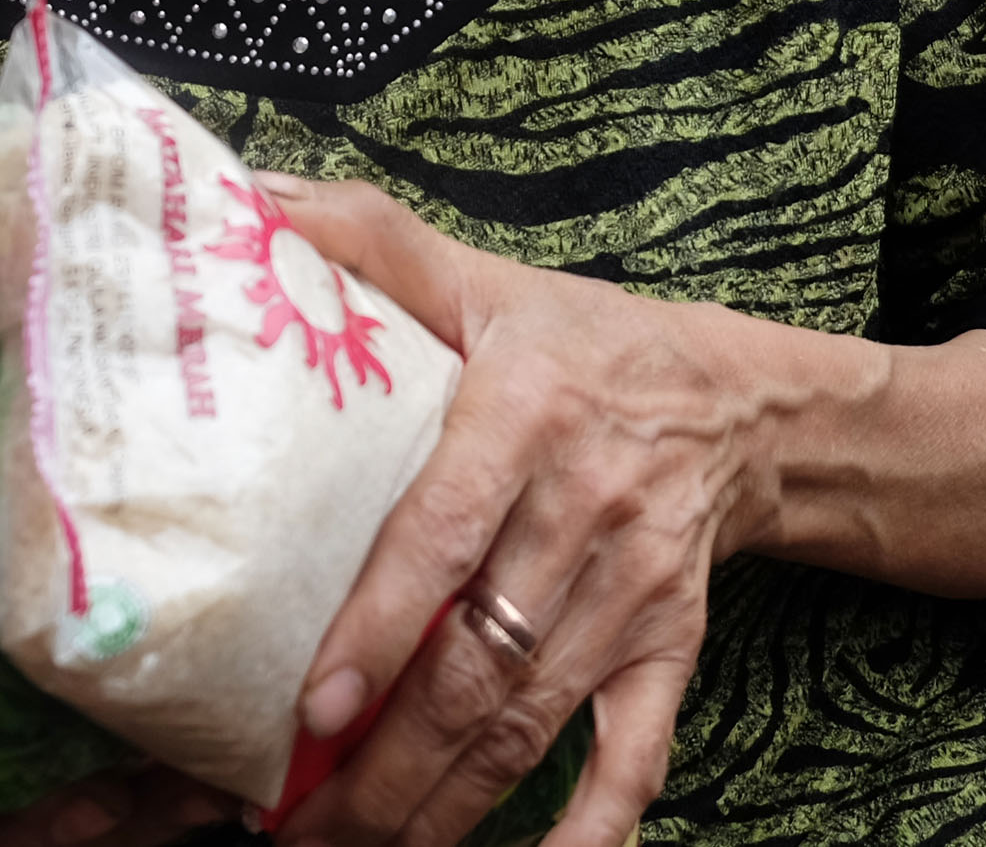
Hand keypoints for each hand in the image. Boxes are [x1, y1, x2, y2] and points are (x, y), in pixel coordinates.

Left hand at [264, 176, 725, 846]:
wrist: (740, 397)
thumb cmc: (575, 340)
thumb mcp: (479, 273)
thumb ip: (365, 239)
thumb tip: (245, 201)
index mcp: (528, 414)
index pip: (445, 531)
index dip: (382, 624)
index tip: (313, 704)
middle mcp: (586, 509)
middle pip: (479, 659)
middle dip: (383, 760)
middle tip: (293, 824)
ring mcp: (634, 592)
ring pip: (531, 722)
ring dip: (443, 806)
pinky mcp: (672, 647)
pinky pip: (637, 755)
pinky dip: (595, 828)